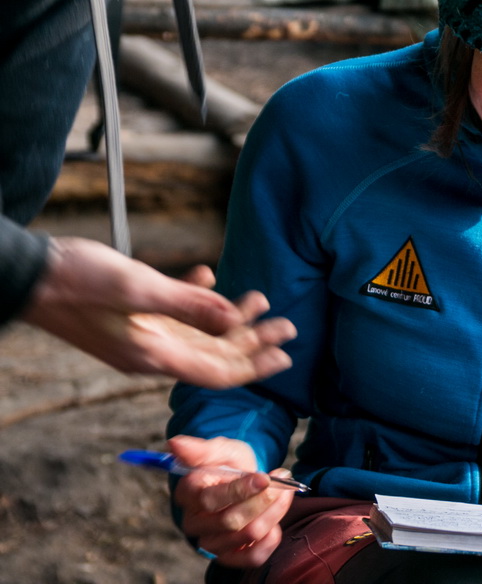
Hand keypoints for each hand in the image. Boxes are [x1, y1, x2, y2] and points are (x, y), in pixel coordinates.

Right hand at [20, 237, 295, 388]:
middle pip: (213, 354)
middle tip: (289, 326)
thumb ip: (188, 305)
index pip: (216, 371)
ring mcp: (139, 336)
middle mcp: (149, 352)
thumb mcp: (138, 289)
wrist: (27, 274)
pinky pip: (173, 314)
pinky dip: (196, 298)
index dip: (254, 365)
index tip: (286, 355)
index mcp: (151, 354)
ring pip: (198, 333)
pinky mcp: (130, 318)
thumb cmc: (76, 280)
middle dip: (254, 341)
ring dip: (231, 319)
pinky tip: (208, 277)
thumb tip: (233, 320)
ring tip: (262, 301)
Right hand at [169, 435, 295, 566]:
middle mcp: (194, 523)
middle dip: (262, 500)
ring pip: (246, 536)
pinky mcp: (230, 556)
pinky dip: (271, 539)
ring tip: (284, 493)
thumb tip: (175, 443)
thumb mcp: (221, 450)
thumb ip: (201, 449)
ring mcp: (211, 542)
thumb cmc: (229, 464)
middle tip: (281, 483)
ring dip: (273, 513)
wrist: (243, 480)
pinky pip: (252, 557)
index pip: (209, 500)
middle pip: (230, 521)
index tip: (264, 477)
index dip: (240, 490)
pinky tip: (275, 520)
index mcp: (188, 494)